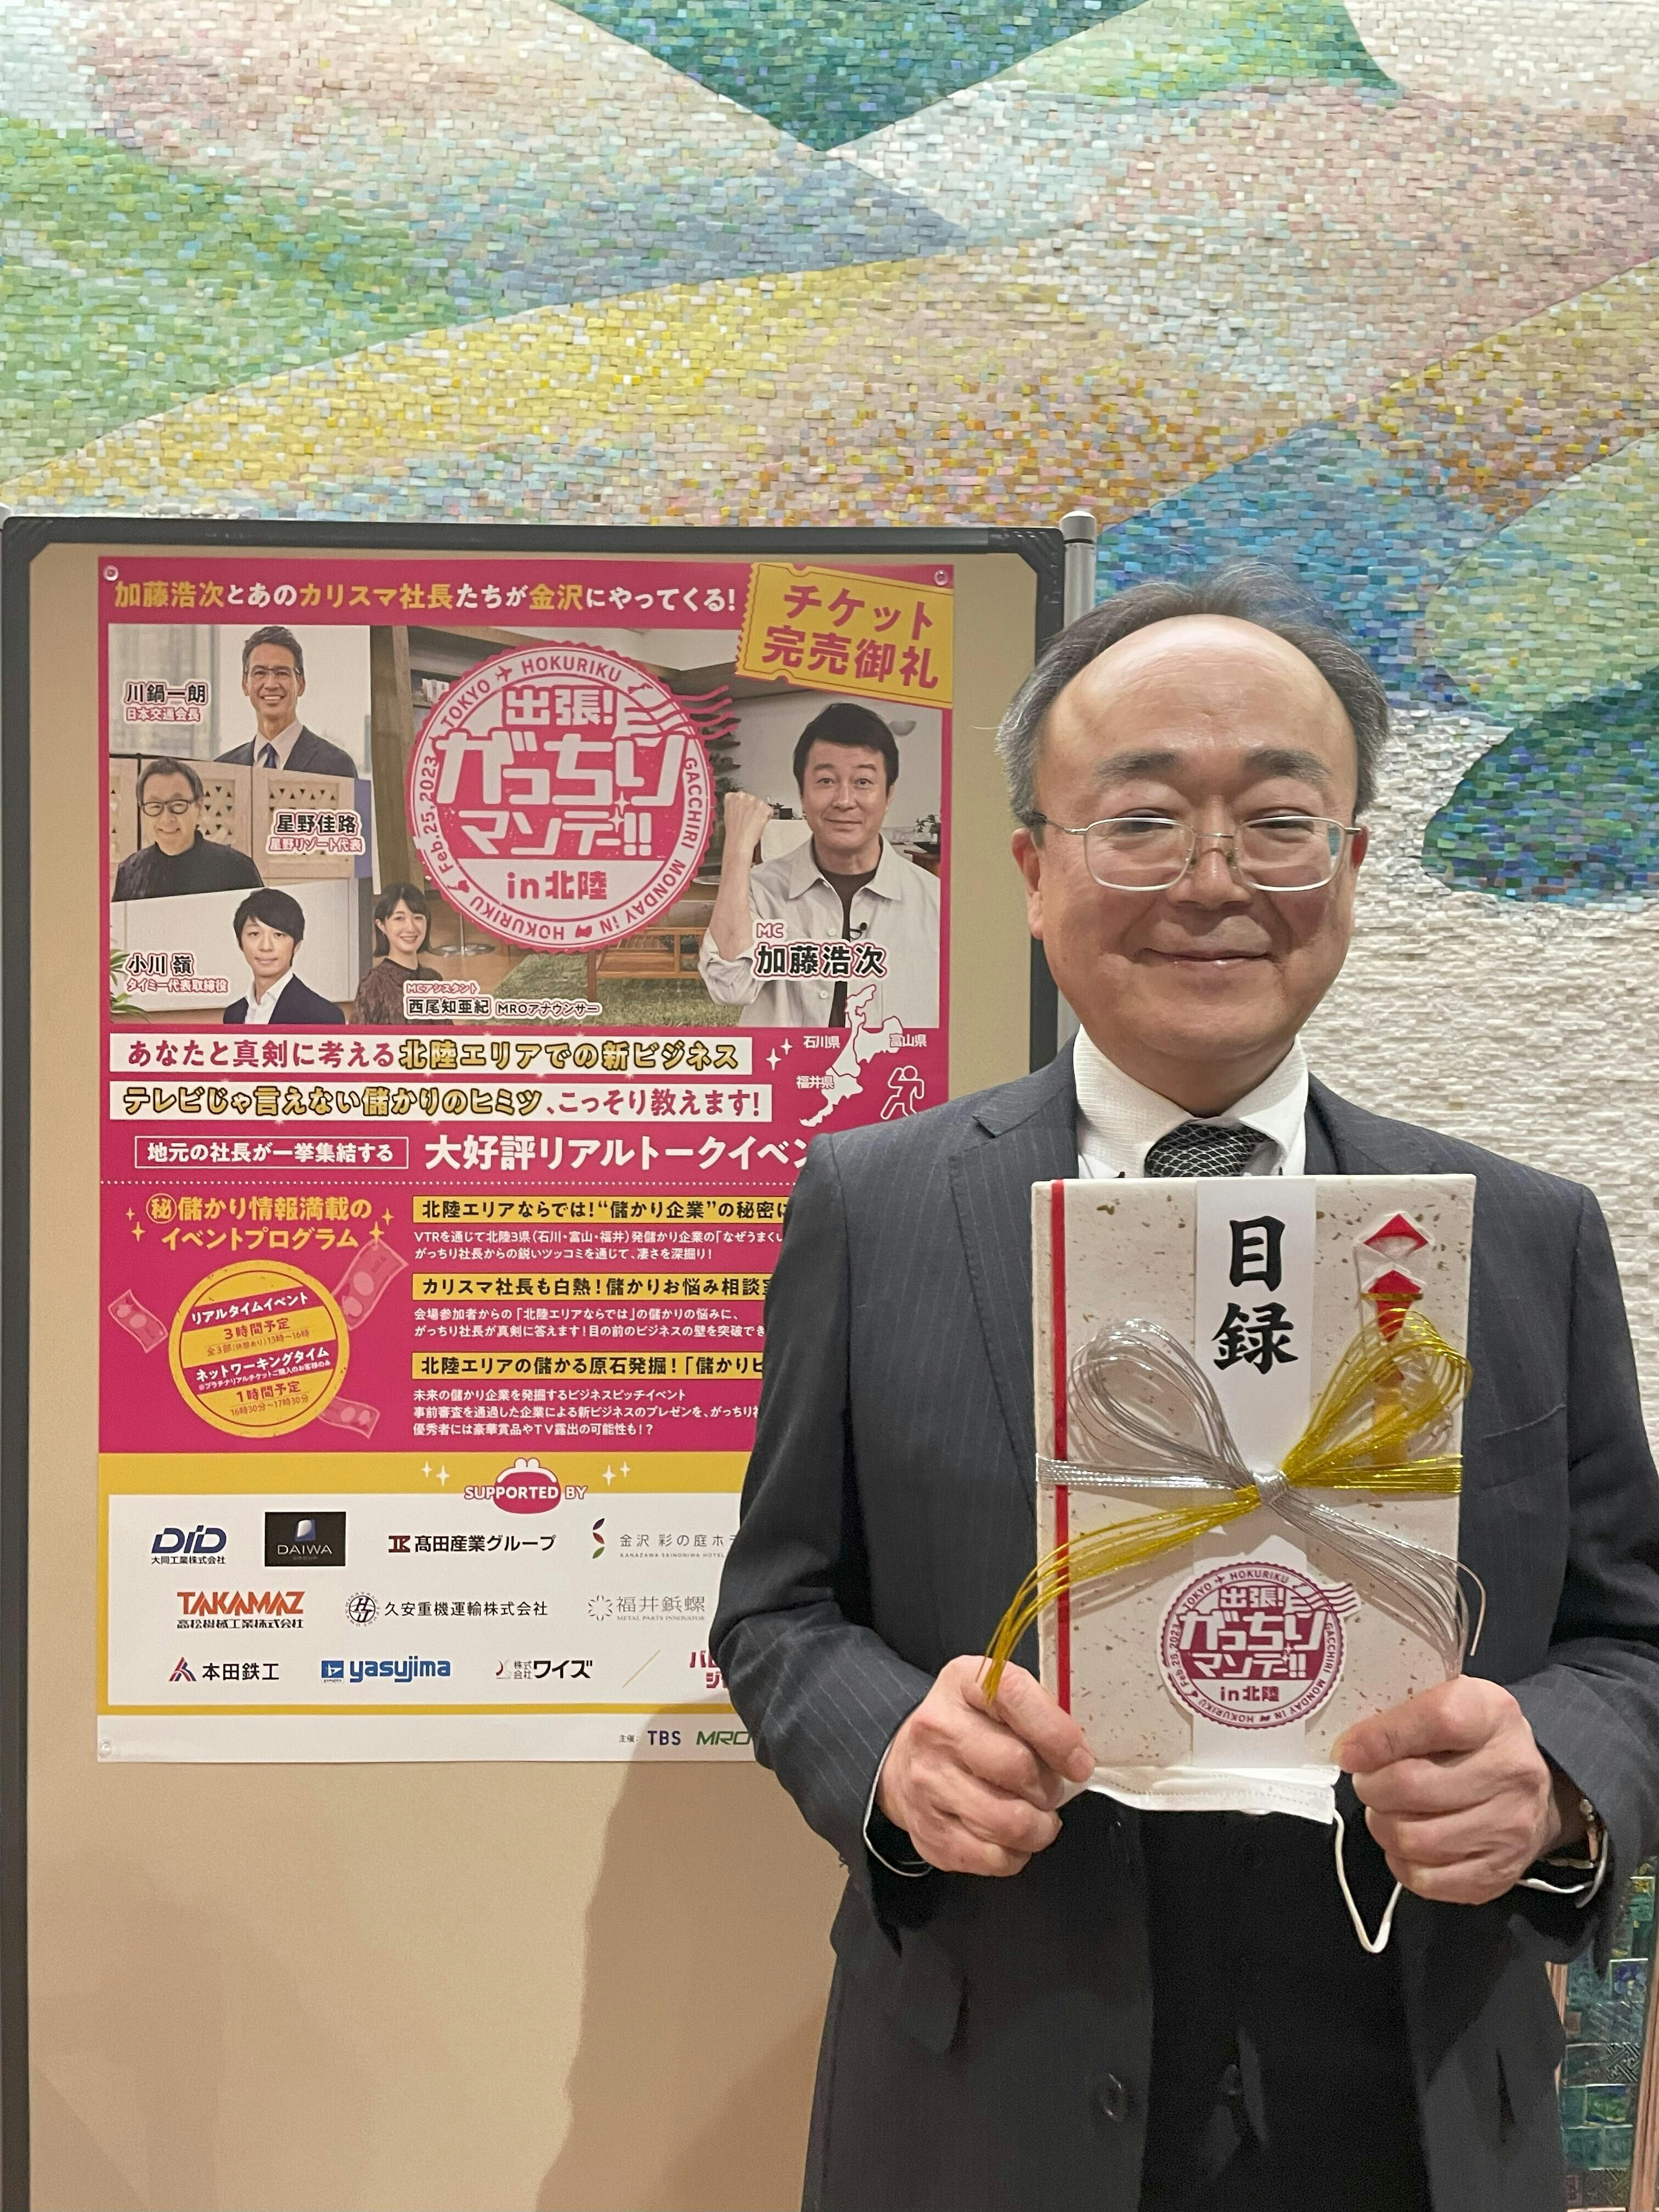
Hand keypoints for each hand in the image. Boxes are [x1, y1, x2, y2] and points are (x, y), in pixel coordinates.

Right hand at [721, 789, 774, 863]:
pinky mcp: (764, 807)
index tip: (744, 812)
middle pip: (752, 799)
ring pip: (761, 804)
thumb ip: (734, 806)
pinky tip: (759, 824)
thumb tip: (740, 806)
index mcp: (731, 797)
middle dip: (752, 808)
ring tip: (753, 823)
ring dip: (760, 812)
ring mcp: (754, 801)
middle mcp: (743, 796)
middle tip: (749, 819)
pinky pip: (769, 811)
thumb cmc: (734, 832)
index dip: (744, 806)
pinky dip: (767, 817)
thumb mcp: (728, 815)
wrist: (739, 841)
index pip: (741, 797)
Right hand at [877, 1657, 1094, 1877]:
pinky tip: (1010, 1836)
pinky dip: (1016, 1853)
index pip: (1016, 1697)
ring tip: (1036, 1815)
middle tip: (1049, 1788)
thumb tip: (1077, 1757)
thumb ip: (1038, 1711)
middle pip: (1017, 1766)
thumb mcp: (998, 1696)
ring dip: (1039, 1826)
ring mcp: (929, 1783)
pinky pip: (994, 1858)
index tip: (1078, 1761)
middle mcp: (938, 1729)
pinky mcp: (930, 1831)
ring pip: (1010, 1821)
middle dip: (1049, 1787)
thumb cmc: (967, 1726)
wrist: (909, 1759)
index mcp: (962, 1683)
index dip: (1058, 1734)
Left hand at [1334, 1677, 1567, 1905]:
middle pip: (1412, 1786)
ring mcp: (1508, 1829)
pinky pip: (1425, 1880)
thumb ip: (1402, 1714)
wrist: (1535, 1793)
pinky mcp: (1497, 1874)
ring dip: (1382, 1825)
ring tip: (1386, 1811)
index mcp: (1492, 1716)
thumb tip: (1350, 1751)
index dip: (1381, 1737)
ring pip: (1412, 1839)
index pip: (1435, 1720)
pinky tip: (1406, 1843)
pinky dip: (1401, 1862)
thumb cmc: (1476, 1741)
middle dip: (1372, 1787)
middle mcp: (1510, 1772)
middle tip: (1368, 1782)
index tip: (1349, 1751)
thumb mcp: (1449, 1702)